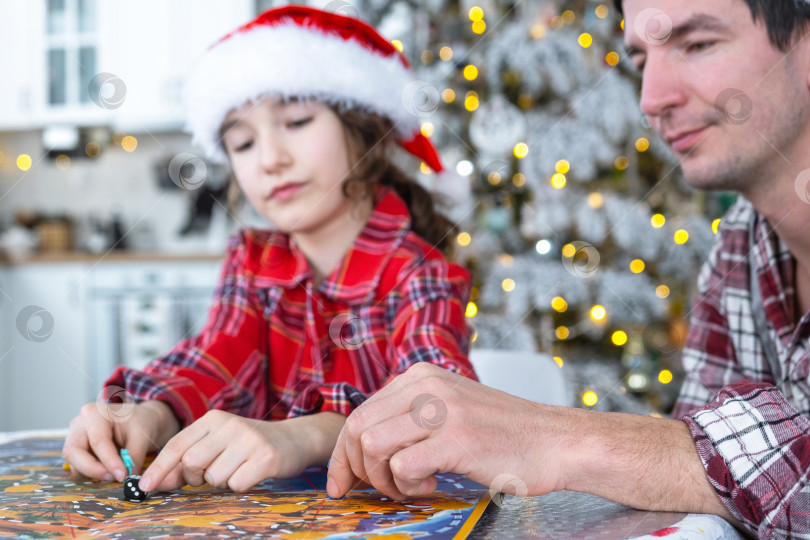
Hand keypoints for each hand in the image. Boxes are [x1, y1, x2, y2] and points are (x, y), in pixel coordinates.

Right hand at [62, 399, 179, 481]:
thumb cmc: (140, 423)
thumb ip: (134, 456)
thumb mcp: (142, 436)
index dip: (109, 461)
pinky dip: (92, 472)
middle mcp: (80, 423)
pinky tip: (109, 470)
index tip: (122, 476)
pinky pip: (78, 466)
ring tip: (115, 473)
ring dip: (93, 472)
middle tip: (114, 477)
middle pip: (74, 451)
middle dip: (93, 469)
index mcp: (96, 413)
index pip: (98, 441)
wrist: (139, 420)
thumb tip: (129, 478)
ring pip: (73, 461)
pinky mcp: (77, 449)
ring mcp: (75, 436)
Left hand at [138, 410, 344, 492]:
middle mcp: (230, 425)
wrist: (294, 439)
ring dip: (222, 482)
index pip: (177, 444)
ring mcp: (250, 440)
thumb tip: (158, 482)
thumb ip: (188, 460)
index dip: (159, 467)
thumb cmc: (249, 446)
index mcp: (214, 418)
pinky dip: (240, 486)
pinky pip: (237, 484)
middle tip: (210, 475)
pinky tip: (252, 473)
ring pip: (214, 477)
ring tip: (237, 469)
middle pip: (192, 463)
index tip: (145, 487)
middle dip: (195, 478)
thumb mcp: (218, 444)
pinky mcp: (266, 457)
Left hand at [326, 362, 566, 500]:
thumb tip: (362, 447)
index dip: (343, 453)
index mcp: (421, 376)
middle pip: (358, 428)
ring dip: (383, 479)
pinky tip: (431, 486)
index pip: (360, 412)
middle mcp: (427, 385)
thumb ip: (410, 416)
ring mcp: (442, 410)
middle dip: (356, 469)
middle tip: (378, 490)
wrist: (556, 441)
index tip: (340, 481)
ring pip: (373, 446)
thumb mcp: (450, 406)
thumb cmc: (503, 433)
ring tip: (411, 486)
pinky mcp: (457, 438)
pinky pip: (402, 467)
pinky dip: (408, 486)